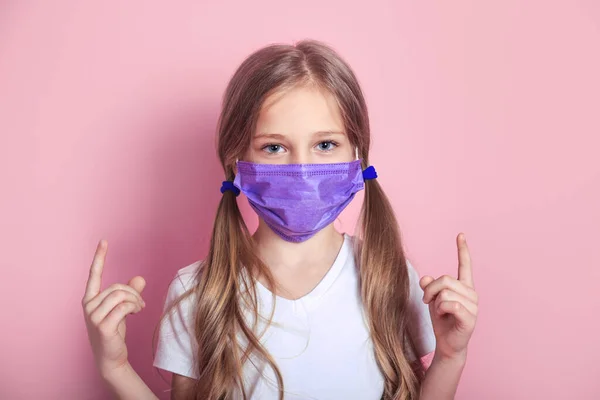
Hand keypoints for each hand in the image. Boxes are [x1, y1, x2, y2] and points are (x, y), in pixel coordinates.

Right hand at [82, 240, 146, 377]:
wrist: (111, 357)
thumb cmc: (115, 331)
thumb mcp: (122, 309)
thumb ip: (130, 293)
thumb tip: (140, 278)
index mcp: (90, 299)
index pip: (94, 274)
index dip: (99, 257)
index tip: (104, 241)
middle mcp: (88, 306)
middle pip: (118, 287)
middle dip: (134, 293)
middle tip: (141, 305)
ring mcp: (93, 316)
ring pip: (121, 295)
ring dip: (136, 301)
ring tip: (139, 309)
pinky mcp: (103, 325)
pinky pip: (124, 307)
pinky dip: (134, 307)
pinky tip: (136, 313)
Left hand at [420, 233, 477, 360]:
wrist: (447, 344)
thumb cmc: (441, 321)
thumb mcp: (432, 300)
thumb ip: (429, 287)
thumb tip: (425, 278)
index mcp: (464, 286)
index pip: (465, 265)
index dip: (462, 249)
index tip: (460, 234)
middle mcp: (471, 293)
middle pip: (445, 279)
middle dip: (430, 289)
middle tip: (427, 301)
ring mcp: (473, 305)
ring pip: (445, 292)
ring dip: (435, 302)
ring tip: (439, 311)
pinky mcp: (470, 317)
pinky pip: (450, 304)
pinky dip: (441, 309)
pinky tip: (445, 316)